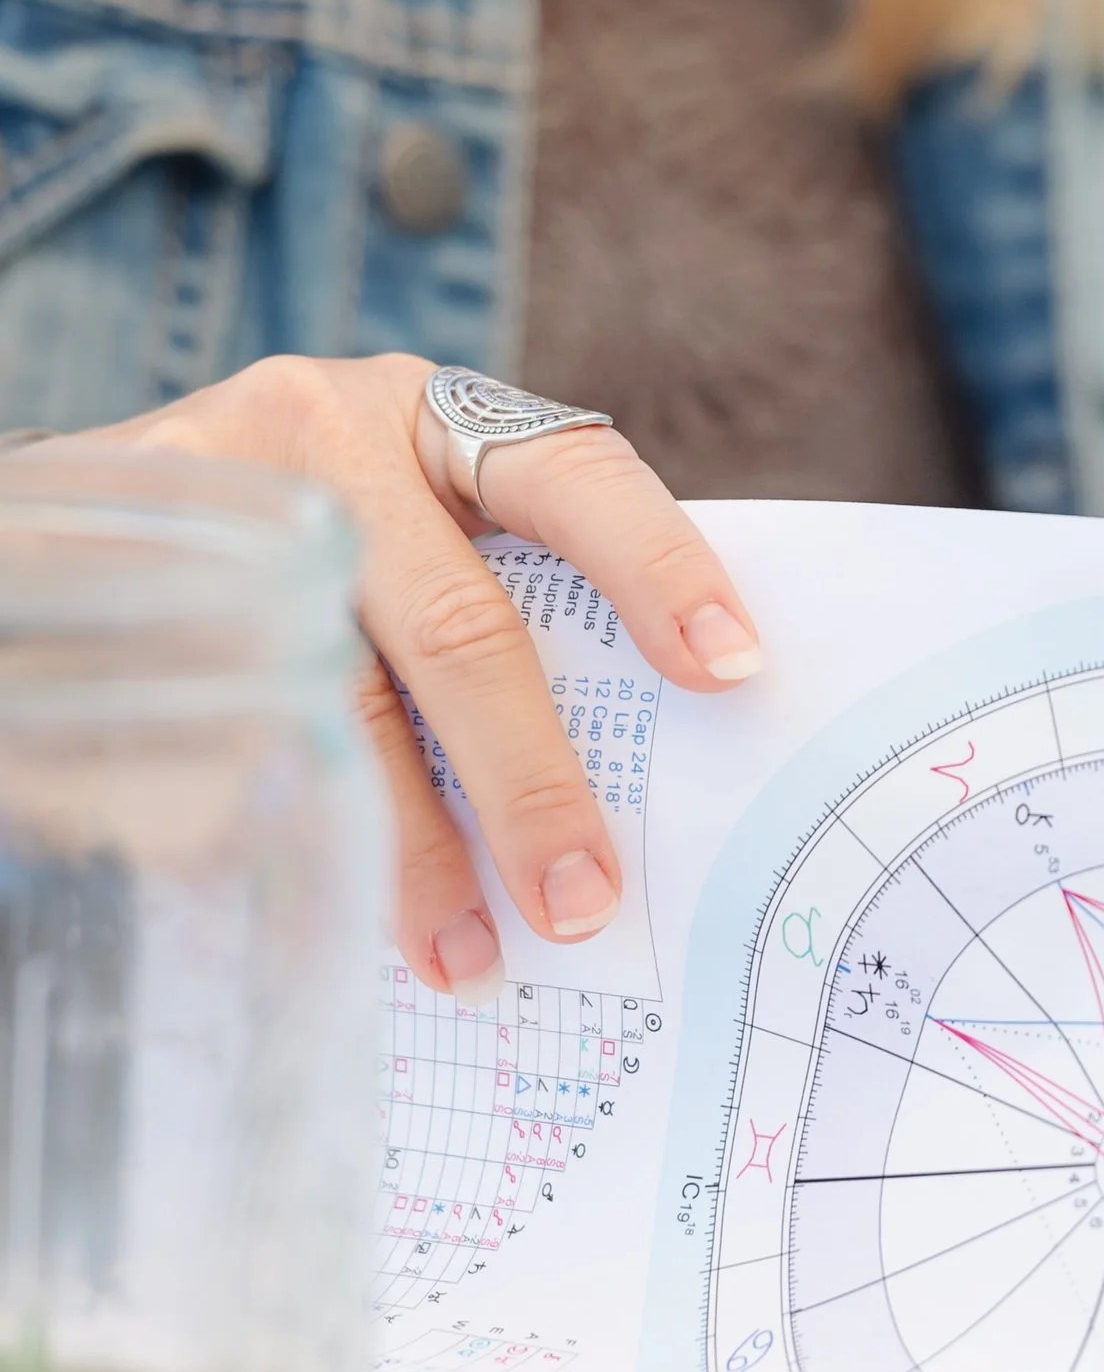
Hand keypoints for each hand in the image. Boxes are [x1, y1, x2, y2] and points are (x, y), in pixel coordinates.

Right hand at [73, 354, 762, 999]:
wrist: (117, 497)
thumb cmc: (328, 531)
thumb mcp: (426, 523)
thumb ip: (515, 611)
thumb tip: (633, 793)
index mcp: (442, 418)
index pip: (576, 479)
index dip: (662, 570)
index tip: (734, 670)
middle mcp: (328, 433)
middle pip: (457, 627)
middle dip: (530, 781)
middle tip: (581, 901)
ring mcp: (212, 495)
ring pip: (330, 704)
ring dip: (407, 850)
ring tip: (463, 953)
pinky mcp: (102, 567)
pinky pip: (205, 729)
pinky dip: (267, 828)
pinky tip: (313, 902)